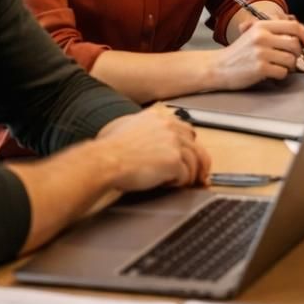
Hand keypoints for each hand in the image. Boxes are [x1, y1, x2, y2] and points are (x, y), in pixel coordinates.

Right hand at [97, 105, 211, 190]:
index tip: (189, 156)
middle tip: (198, 174)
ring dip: (189, 175)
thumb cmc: (108, 149)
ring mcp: (173, 143)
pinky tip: (169, 185)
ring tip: (182, 184)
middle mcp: (169, 127)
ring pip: (195, 161)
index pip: (185, 130)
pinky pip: (186, 175)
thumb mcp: (123, 126)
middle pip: (196, 145)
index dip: (188, 146)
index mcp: (158, 118)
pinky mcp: (174, 161)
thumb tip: (140, 133)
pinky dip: (180, 183)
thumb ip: (138, 125)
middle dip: (199, 161)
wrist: (105, 161)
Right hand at [211, 18, 303, 89]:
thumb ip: (275, 32)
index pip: (294, 26)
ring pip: (291, 59)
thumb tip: (301, 35)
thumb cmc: (239, 53)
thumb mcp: (254, 34)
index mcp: (262, 26)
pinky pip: (283, 72)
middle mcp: (262, 37)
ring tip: (278, 66)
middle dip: (297, 54)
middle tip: (291, 59)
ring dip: (289, 66)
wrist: (217, 67)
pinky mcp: (260, 68)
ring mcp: (261, 53)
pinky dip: (280, 75)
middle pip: (295, 44)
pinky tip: (271, 74)